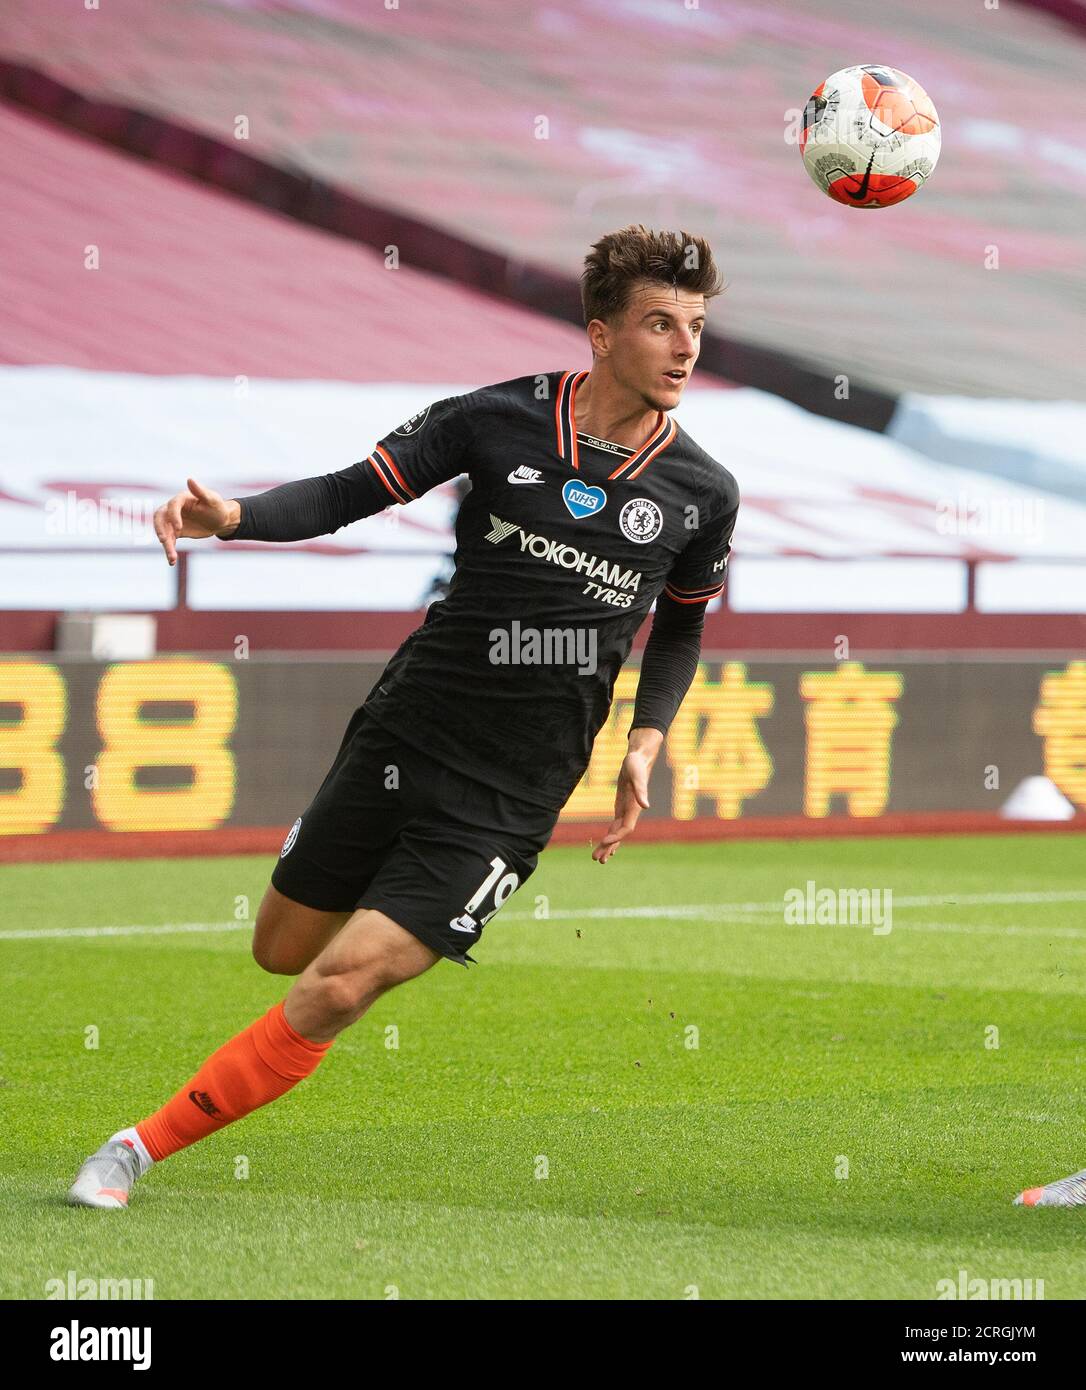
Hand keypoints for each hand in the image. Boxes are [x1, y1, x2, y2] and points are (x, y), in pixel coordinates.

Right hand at [153, 477, 238, 564]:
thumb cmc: (217, 508)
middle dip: (161, 529)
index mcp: (182, 499)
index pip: (172, 505)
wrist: (219, 520)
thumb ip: (201, 491)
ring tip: (171, 557)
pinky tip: (172, 561)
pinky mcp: (175, 532)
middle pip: (160, 518)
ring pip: (163, 531)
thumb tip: (189, 479)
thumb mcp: (212, 500)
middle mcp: (173, 509)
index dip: (173, 516)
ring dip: (165, 544)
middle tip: (164, 541)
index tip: (179, 528)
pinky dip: (169, 550)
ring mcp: (173, 521)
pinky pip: (169, 541)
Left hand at [592, 729, 661, 862]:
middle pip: (620, 835)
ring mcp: (626, 811)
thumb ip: (641, 790)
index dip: (616, 837)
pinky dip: (611, 835)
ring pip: (617, 833)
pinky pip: (616, 825)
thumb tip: (646, 805)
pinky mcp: (621, 807)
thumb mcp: (637, 775)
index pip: (626, 828)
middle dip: (610, 848)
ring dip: (608, 845)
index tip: (604, 842)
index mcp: (635, 808)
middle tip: (598, 861)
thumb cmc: (636, 764)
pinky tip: (606, 843)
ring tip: (597, 858)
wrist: (638, 758)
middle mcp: (631, 812)